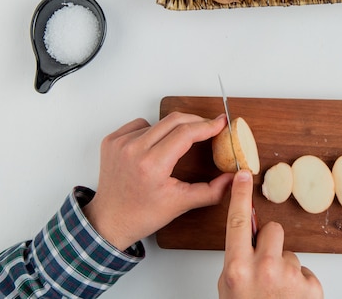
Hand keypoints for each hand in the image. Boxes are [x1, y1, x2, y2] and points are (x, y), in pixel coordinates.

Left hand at [83, 112, 233, 250]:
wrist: (109, 221)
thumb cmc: (141, 214)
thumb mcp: (181, 204)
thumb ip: (211, 191)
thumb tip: (232, 178)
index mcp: (152, 165)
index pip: (186, 133)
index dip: (207, 126)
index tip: (221, 123)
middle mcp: (133, 150)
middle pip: (174, 120)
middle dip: (196, 121)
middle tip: (209, 127)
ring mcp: (120, 143)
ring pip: (158, 122)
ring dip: (173, 129)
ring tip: (178, 145)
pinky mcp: (112, 141)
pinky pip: (140, 125)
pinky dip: (152, 131)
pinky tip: (155, 146)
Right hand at [218, 170, 322, 298]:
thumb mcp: (230, 288)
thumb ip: (237, 261)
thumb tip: (249, 238)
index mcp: (237, 268)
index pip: (237, 222)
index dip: (240, 196)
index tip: (243, 176)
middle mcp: (264, 268)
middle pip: (273, 230)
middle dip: (271, 243)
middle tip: (266, 265)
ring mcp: (289, 277)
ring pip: (290, 253)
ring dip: (285, 267)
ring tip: (277, 292)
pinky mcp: (311, 286)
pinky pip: (304, 271)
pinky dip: (298, 283)